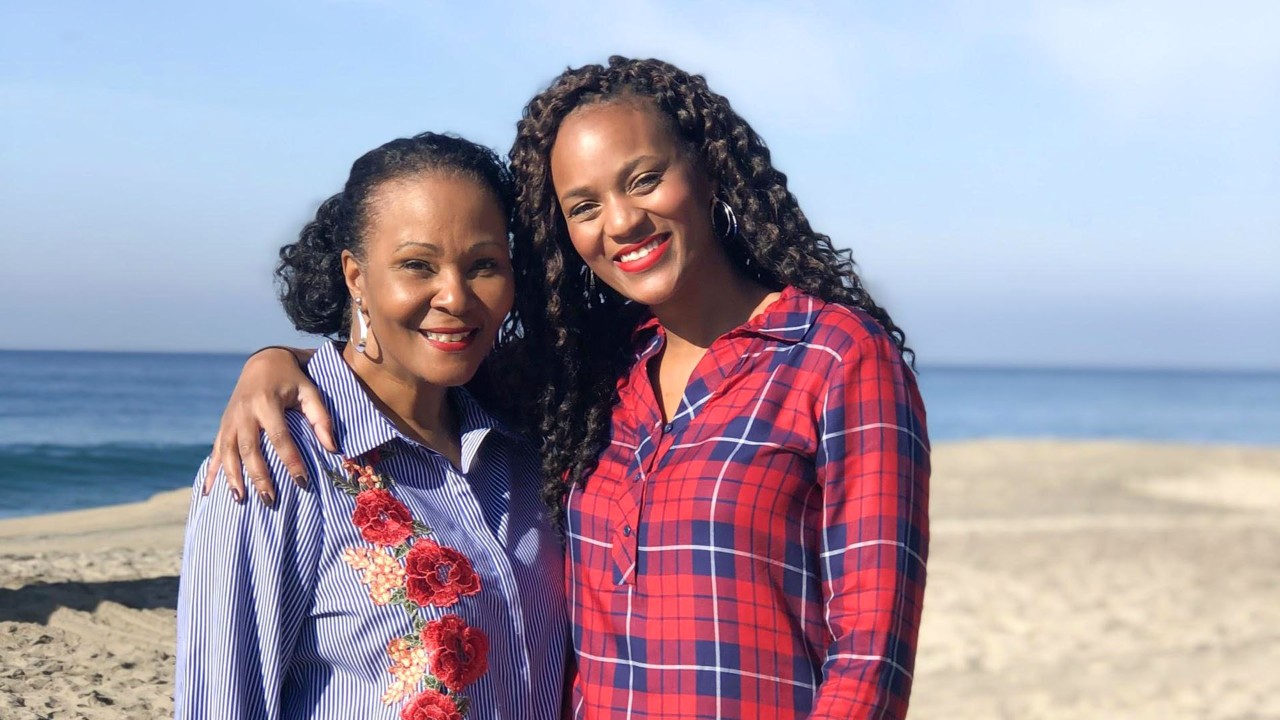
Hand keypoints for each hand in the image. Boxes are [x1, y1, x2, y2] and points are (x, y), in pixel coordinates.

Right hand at [203, 347, 332, 504]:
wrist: (263, 362)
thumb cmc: (291, 380)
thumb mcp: (310, 392)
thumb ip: (321, 418)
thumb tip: (332, 448)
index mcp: (267, 403)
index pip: (280, 437)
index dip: (291, 461)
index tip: (302, 482)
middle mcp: (244, 412)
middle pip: (250, 449)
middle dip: (259, 476)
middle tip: (270, 500)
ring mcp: (230, 419)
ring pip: (227, 452)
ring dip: (232, 477)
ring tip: (240, 500)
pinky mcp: (223, 425)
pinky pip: (214, 451)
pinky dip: (211, 472)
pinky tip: (206, 492)